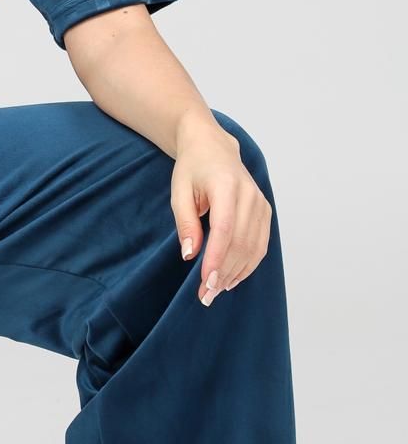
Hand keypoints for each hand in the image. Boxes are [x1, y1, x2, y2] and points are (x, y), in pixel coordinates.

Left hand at [171, 122, 271, 306]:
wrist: (213, 148)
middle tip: (206, 295)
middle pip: (241, 242)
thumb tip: (190, 254)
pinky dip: (248, 264)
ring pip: (254, 247)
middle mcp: (250, 195)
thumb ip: (185, 222)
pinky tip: (232, 278)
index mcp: (227, 186)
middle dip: (224, 272)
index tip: (205, 281)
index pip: (225, 229)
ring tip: (216, 290)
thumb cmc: (192, 169)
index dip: (217, 258)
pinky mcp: (265, 212)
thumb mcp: (179, 191)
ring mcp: (261, 204)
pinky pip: (261, 244)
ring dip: (236, 272)